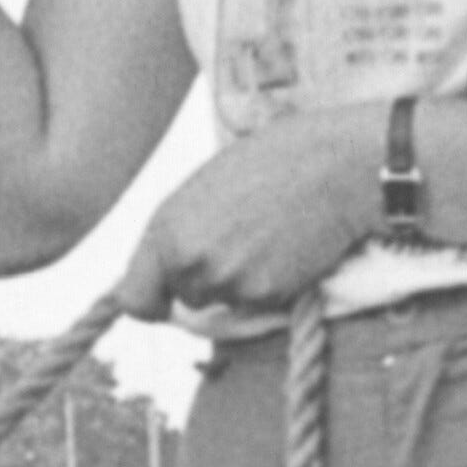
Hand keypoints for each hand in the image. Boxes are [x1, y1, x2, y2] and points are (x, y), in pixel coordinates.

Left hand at [110, 105, 375, 325]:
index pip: (133, 299)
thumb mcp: (204, 186)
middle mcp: (189, 262)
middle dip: (203, 282)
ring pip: (221, 302)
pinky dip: (269, 285)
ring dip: (237, 283)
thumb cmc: (271, 162)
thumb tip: (167, 265)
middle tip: (237, 243)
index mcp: (165, 230)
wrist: (333, 164)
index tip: (167, 296)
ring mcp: (228, 282)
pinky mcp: (266, 295)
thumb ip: (179, 230)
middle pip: (183, 300)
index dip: (151, 300)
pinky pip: (257, 304)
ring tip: (262, 238)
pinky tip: (284, 248)